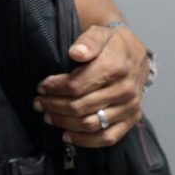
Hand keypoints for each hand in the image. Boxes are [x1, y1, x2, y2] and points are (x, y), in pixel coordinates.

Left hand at [34, 24, 149, 147]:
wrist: (135, 54)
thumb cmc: (112, 43)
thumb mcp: (99, 33)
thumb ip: (88, 41)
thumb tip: (76, 52)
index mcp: (116, 68)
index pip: (77, 85)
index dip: (55, 88)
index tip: (41, 87)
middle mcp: (125, 91)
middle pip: (80, 106)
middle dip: (54, 106)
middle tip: (38, 103)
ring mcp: (130, 108)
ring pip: (91, 124)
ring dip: (64, 122)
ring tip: (47, 116)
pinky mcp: (132, 120)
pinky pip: (108, 137)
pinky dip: (85, 141)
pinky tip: (66, 135)